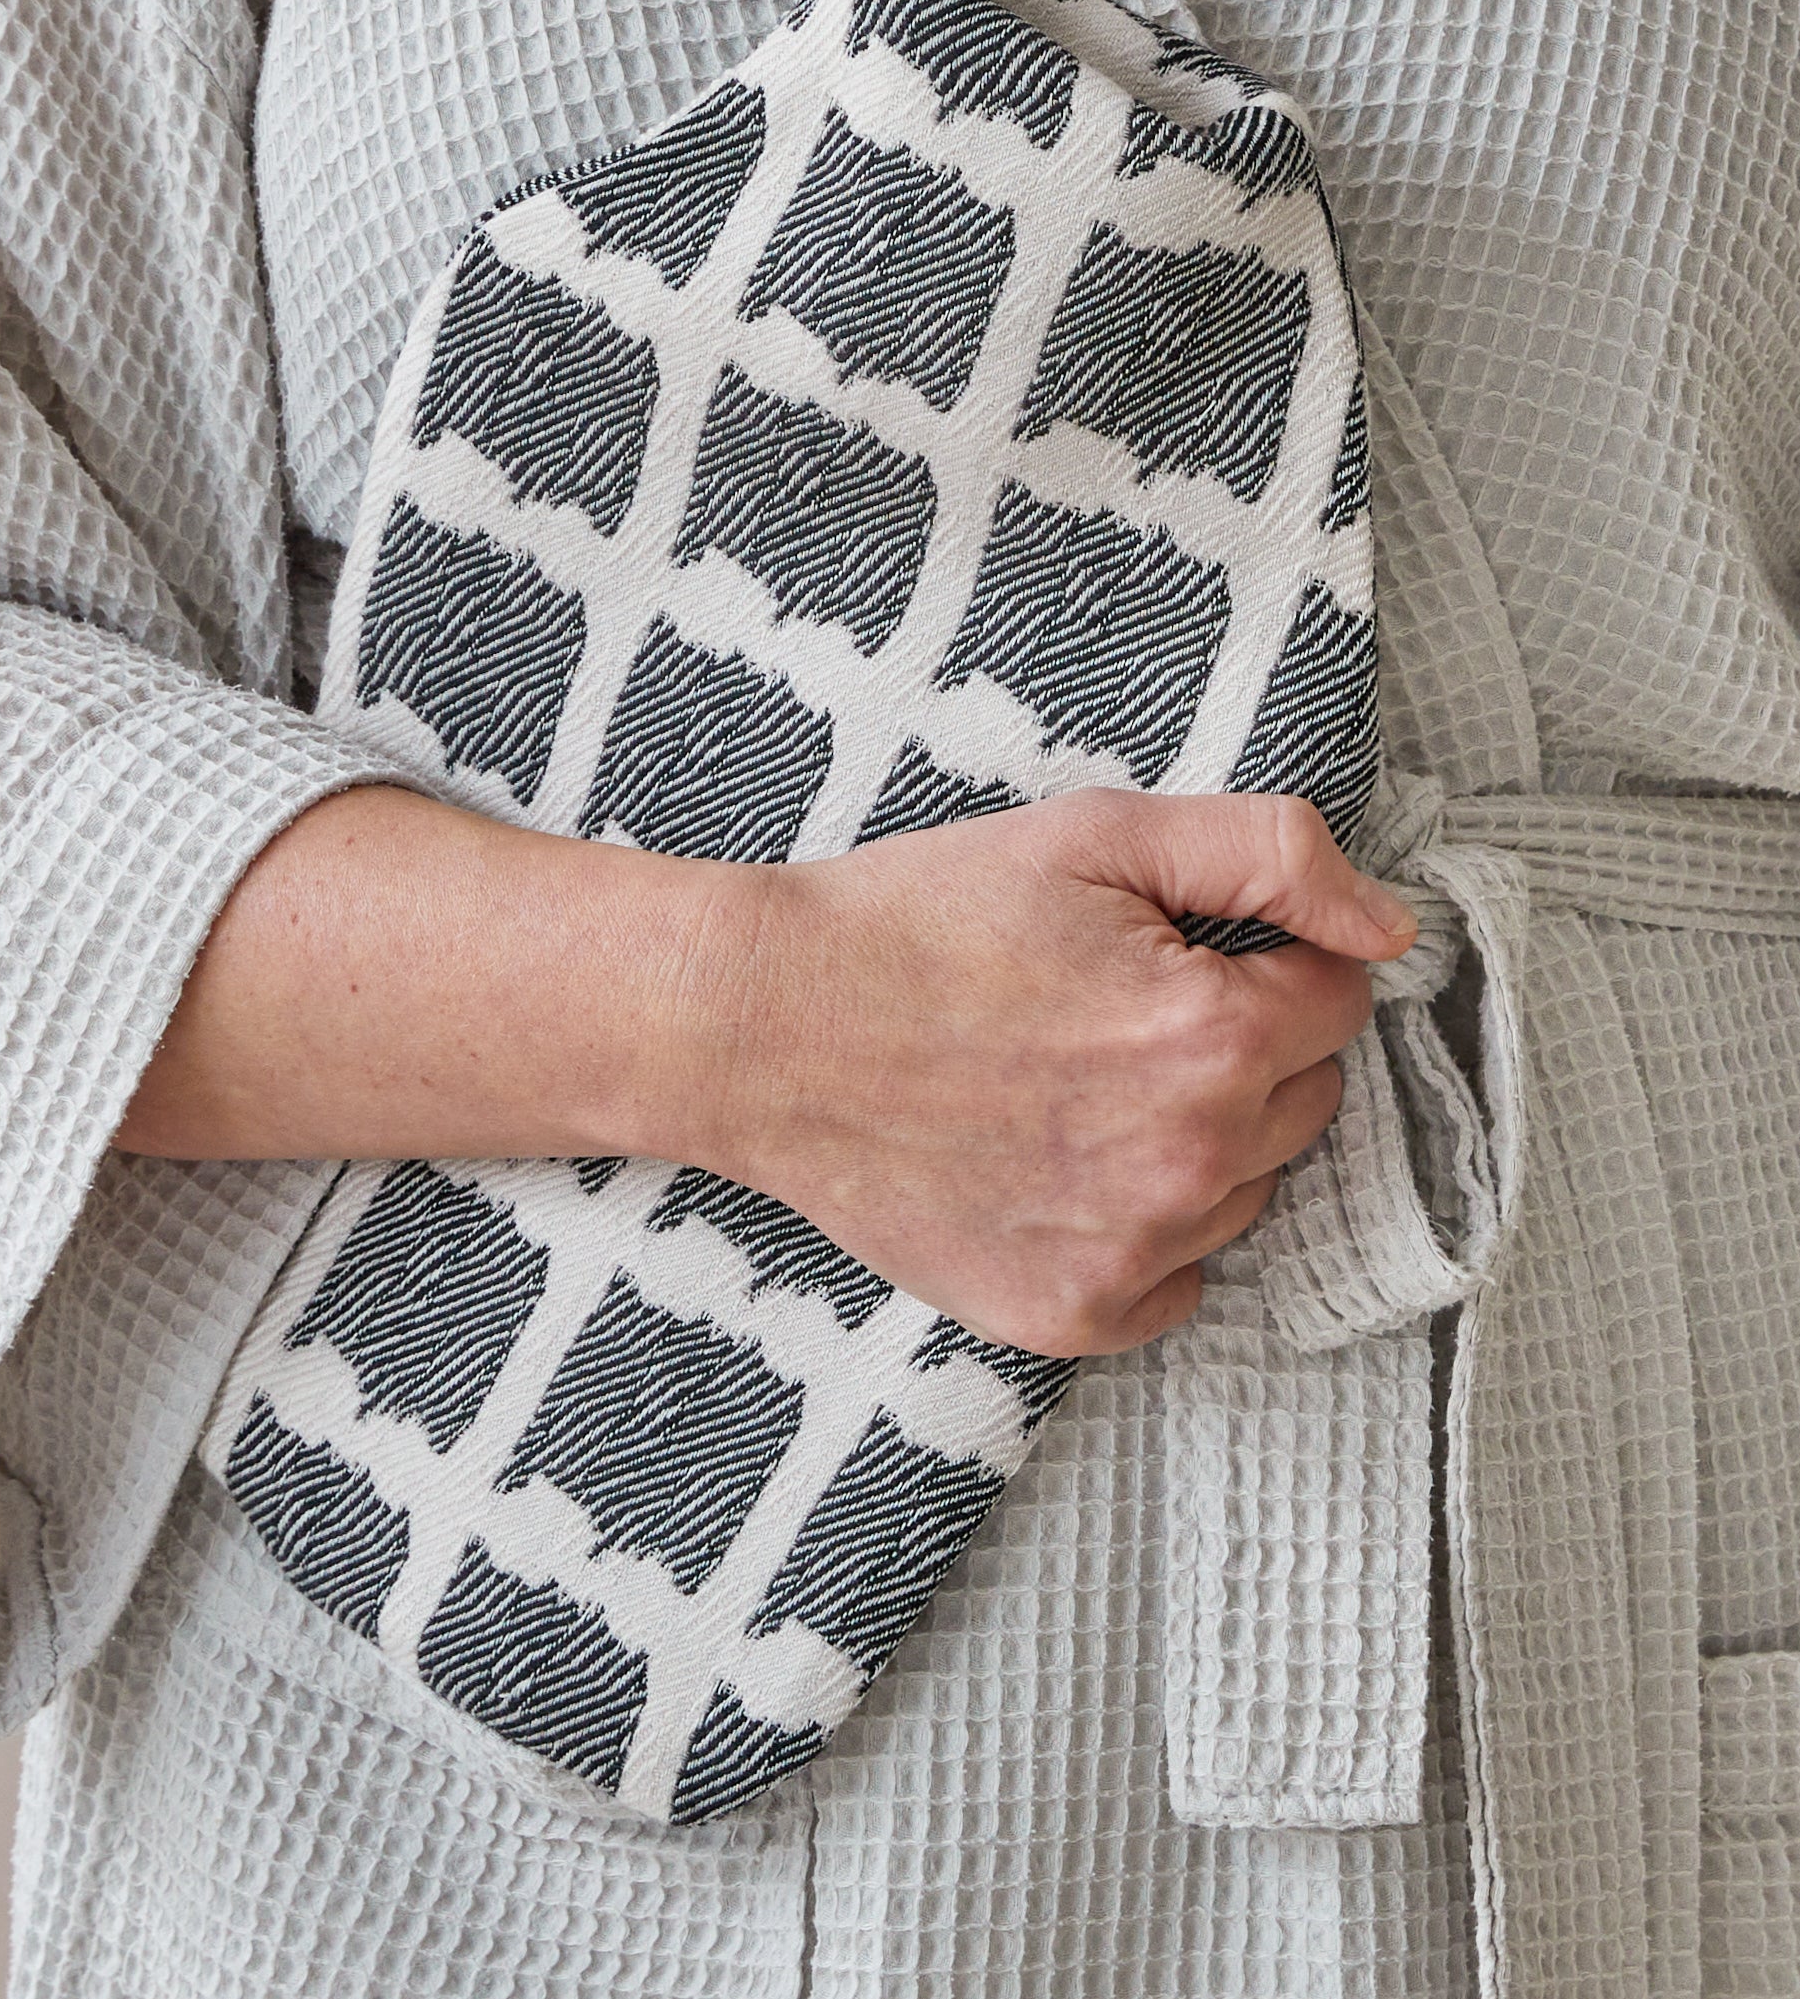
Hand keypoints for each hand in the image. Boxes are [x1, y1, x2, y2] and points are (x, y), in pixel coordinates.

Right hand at [668, 791, 1414, 1355]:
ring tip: (1069, 1080)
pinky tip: (1055, 1162)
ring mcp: (1129, 1254)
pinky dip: (1141, 1228)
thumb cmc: (920, 920)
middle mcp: (1189, 1166)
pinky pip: (1177, 1279)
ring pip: (1245, 1190)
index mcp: (1211, 1039)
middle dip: (1238, 1045)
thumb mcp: (1095, 834)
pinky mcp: (1069, 1316)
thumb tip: (1388, 927)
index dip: (1261, 957)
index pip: (1337, 999)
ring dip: (1194, 1138)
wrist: (763, 1027)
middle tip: (1110, 1007)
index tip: (1169, 949)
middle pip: (1304, 1099)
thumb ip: (1270, 854)